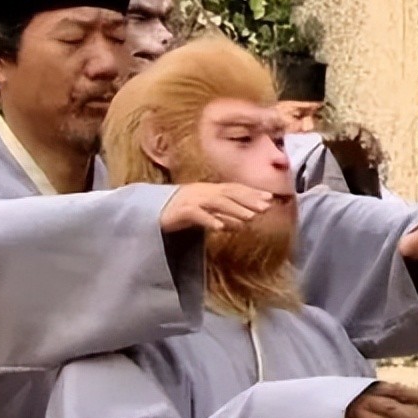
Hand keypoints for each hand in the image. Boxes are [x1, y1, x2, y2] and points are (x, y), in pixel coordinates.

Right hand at [159, 183, 273, 232]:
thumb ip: (222, 217)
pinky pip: (196, 215)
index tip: (270, 198)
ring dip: (234, 210)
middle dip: (248, 199)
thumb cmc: (178, 213)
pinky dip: (209, 220)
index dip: (252, 193)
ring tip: (250, 218)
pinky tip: (220, 228)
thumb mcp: (204, 215)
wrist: (147, 213)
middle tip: (266, 206)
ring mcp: (190, 199)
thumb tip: (241, 224)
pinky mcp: (179, 211)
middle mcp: (201, 191)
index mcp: (208, 190)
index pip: (234, 189)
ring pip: (216, 202)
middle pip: (229, 193)